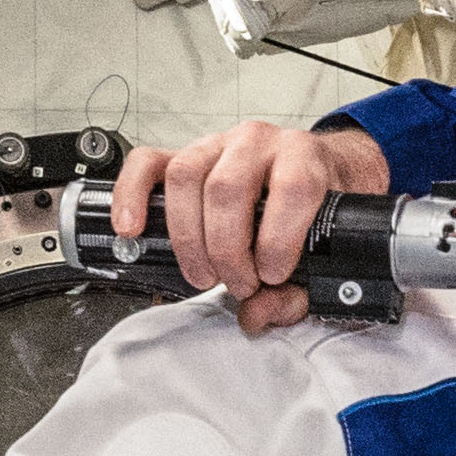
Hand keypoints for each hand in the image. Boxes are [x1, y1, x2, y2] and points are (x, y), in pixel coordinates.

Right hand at [110, 121, 391, 335]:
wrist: (312, 173)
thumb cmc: (315, 209)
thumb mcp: (323, 247)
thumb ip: (299, 289)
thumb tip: (258, 313)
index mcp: (304, 157)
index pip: (293, 187)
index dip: (279, 239)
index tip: (272, 276)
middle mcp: (259, 141)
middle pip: (228, 188)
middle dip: (228, 250)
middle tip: (239, 285)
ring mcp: (217, 144)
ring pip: (185, 177)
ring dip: (187, 238)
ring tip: (203, 275)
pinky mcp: (183, 153)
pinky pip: (147, 163)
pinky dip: (132, 195)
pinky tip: (131, 229)